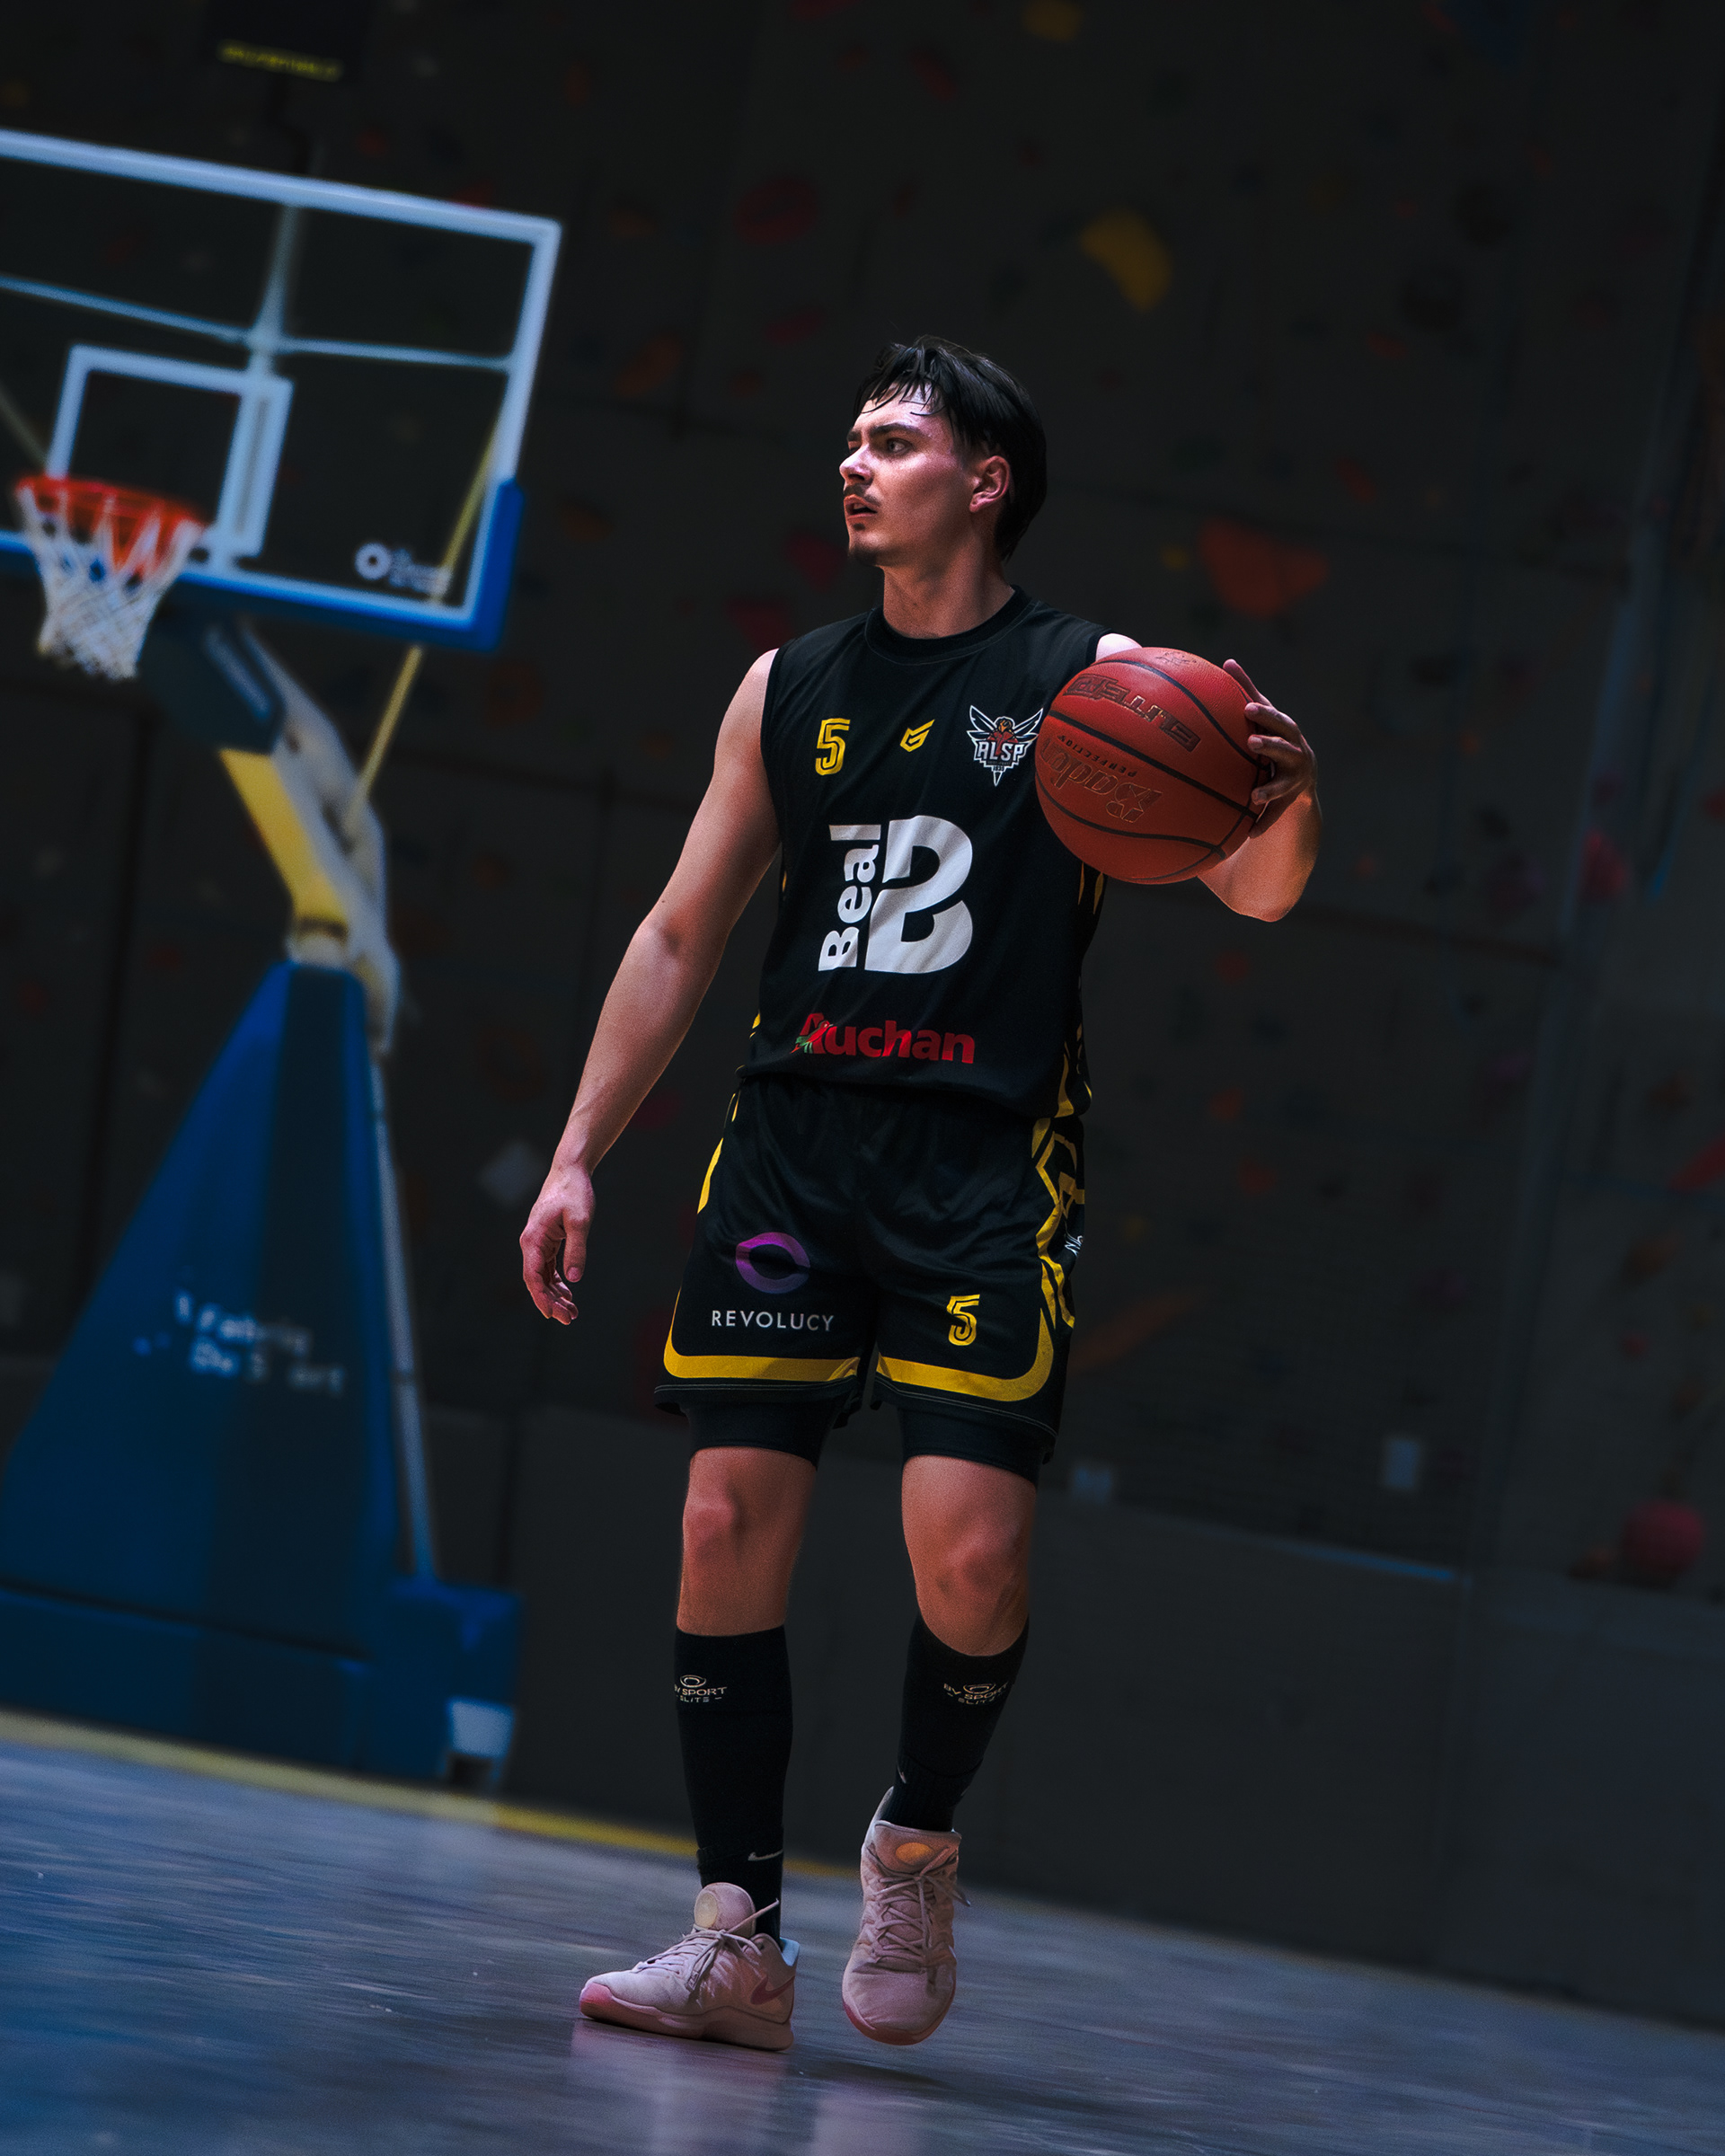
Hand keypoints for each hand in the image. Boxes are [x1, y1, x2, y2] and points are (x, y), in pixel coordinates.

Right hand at [520, 1158, 594, 1324]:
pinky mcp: (546, 1241)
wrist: (570, 1171)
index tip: (553, 1314)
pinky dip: (557, 1282)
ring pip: (542, 1277)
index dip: (541, 1298)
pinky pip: (548, 1268)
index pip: (532, 1276)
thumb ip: (577, 1249)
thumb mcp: (580, 1220)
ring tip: (572, 1313)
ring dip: (555, 1295)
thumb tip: (574, 1279)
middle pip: (536, 1281)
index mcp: (533, 1239)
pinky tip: (568, 1295)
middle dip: (550, 1302)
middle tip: (569, 1319)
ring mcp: (537, 1243)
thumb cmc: (574, 1192)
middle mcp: (531, 1243)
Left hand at [1224, 659, 1315, 835]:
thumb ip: (1247, 691)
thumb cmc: (1275, 739)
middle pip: (1286, 748)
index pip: (1276, 720)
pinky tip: (1250, 834)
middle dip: (1271, 745)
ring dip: (1270, 788)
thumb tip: (1227, 661)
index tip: (1247, 709)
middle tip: (1251, 743)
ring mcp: (1297, 779)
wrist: (1302, 776)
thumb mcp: (1263, 718)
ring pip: (1285, 784)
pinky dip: (1265, 822)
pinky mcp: (1292, 801)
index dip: (1264, 715)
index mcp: (1287, 732)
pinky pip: (1278, 813)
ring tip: (1253, 794)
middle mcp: (1297, 753)